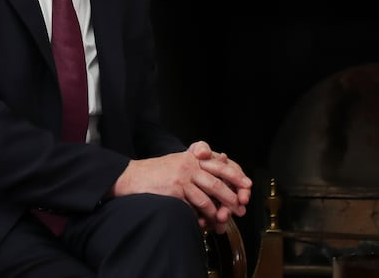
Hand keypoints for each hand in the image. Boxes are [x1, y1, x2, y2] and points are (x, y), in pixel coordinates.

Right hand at [110, 141, 251, 233]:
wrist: (132, 177)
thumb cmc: (155, 172)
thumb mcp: (178, 161)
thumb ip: (196, 163)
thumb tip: (222, 164)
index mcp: (192, 157)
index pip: (219, 165)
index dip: (235, 175)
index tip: (246, 185)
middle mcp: (189, 165)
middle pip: (218, 180)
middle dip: (232, 195)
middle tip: (242, 206)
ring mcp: (182, 178)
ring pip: (209, 195)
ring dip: (220, 208)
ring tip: (227, 217)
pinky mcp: (175, 191)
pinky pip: (194, 205)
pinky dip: (203, 215)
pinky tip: (207, 220)